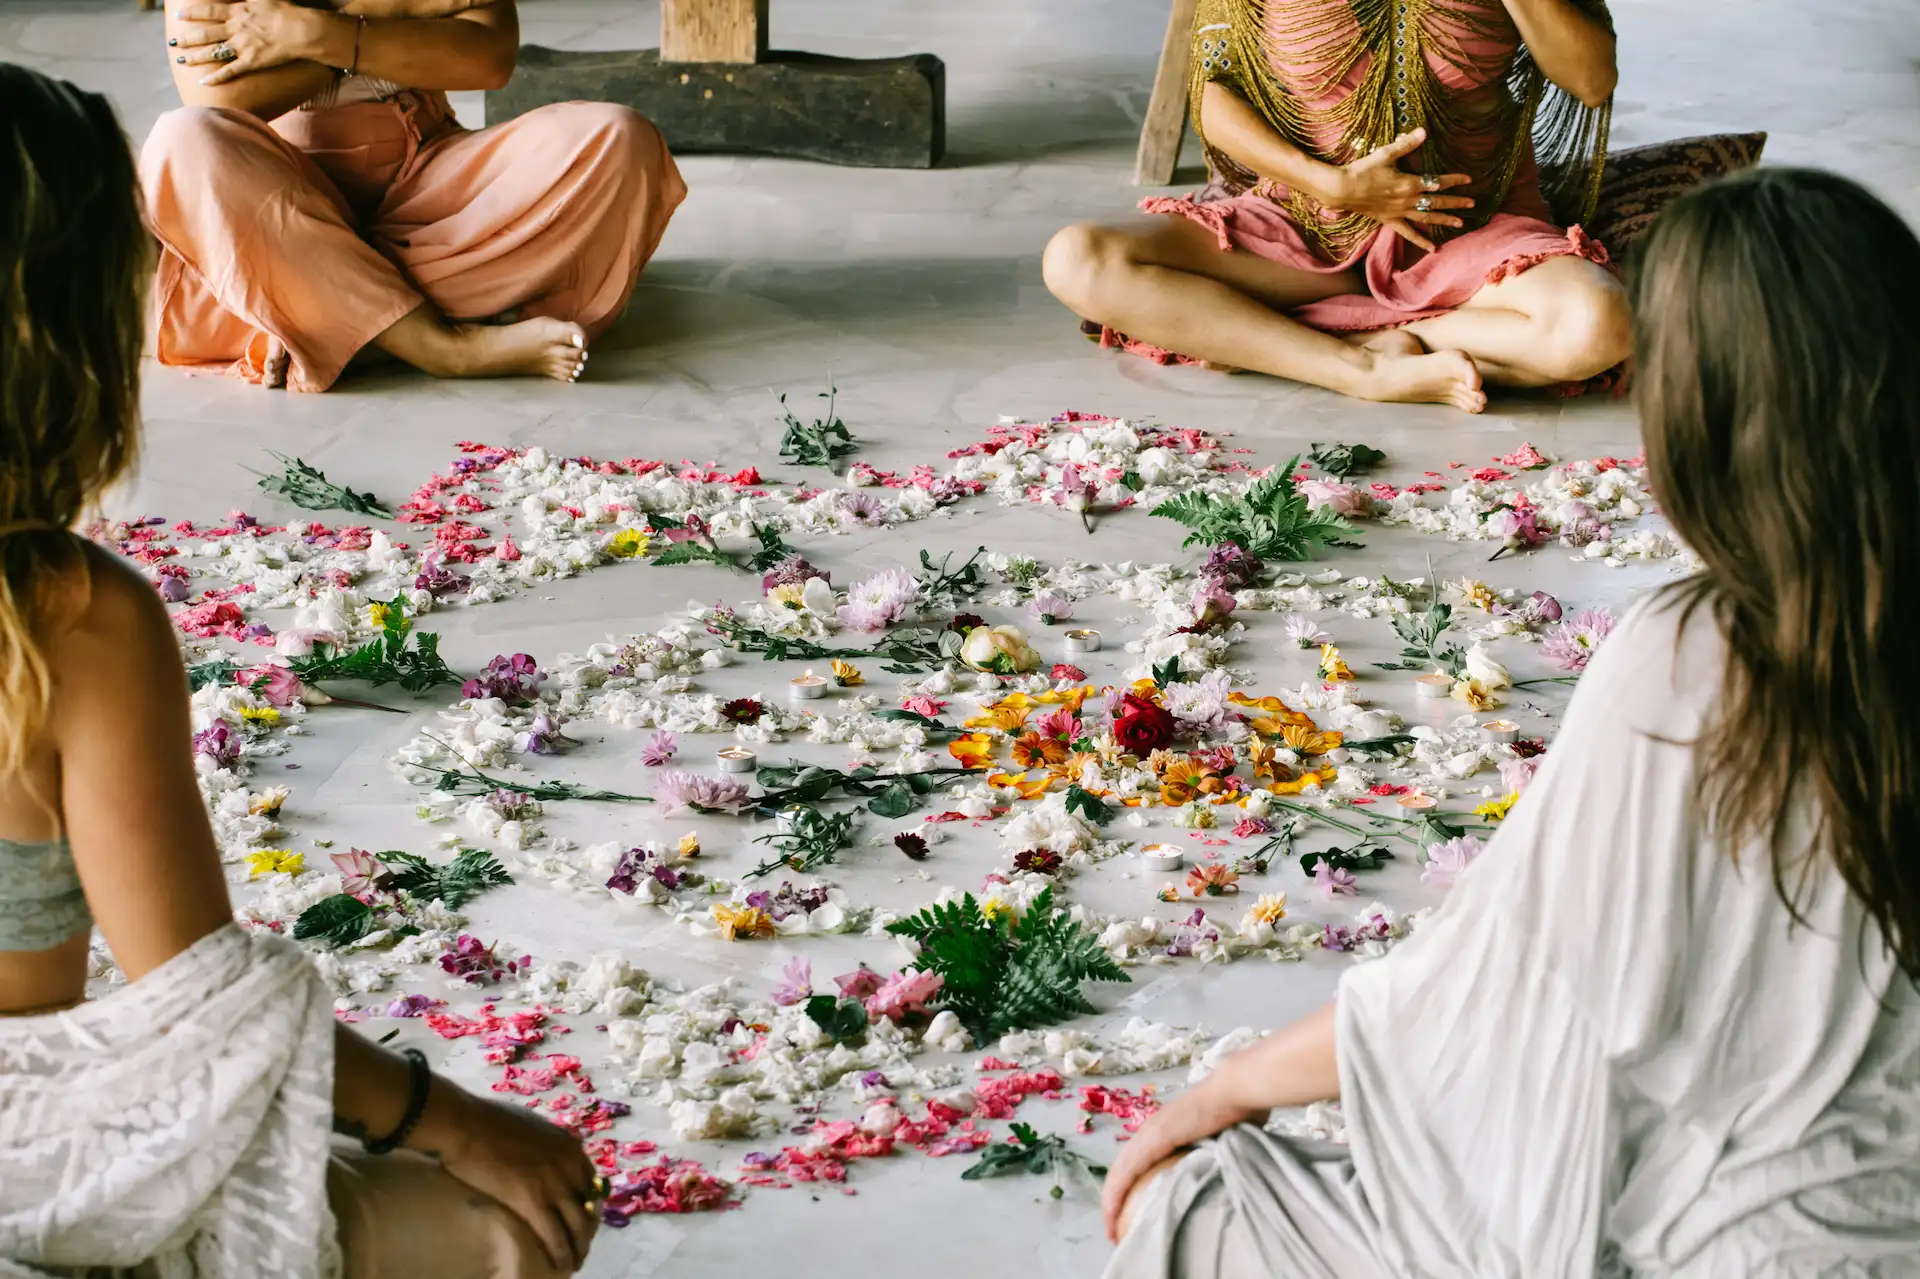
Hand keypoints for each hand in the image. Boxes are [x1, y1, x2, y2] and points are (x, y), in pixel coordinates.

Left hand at [171, 0, 329, 84]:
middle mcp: (235, 29)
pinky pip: (230, 71)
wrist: (300, 30)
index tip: (179, 15)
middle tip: (173, 42)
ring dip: (195, 57)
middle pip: (206, 33)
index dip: (193, 13)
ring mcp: (242, 47)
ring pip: (213, 52)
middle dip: (187, 38)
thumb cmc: (286, 10)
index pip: (209, 11)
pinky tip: (203, 82)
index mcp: (237, 12)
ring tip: (181, 61)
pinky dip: (216, 78)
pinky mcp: (251, 62)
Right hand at [422, 1086, 600, 1271]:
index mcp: (570, 1146)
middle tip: (581, 1247)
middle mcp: (569, 1164)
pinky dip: (561, 1255)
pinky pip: (555, 1235)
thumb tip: (541, 1156)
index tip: (583, 1219)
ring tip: (574, 1264)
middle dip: (588, 1230)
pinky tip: (561, 1267)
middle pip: (589, 1206)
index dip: (589, 1205)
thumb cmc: (488, 1121)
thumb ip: (545, 1144)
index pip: (591, 1183)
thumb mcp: (532, 1126)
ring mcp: (554, 1183)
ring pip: (577, 1225)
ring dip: (578, 1248)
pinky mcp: (534, 1201)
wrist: (467, 1125)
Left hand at [1098, 1084, 1260, 1243]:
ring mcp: (1149, 1133)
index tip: (1127, 1217)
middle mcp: (1150, 1130)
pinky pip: (1127, 1172)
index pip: (1135, 1164)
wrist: (1236, 1090)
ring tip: (1111, 1230)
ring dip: (1111, 1203)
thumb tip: (1217, 1180)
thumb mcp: (1218, 1141)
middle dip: (1114, 1202)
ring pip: (1119, 1174)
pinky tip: (1111, 1214)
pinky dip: (1116, 1194)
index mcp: (1163, 1130)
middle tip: (1115, 1230)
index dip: (1127, 1190)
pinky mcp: (1153, 1140)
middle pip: (1121, 1171)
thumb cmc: (1235, 1111)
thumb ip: (1209, 1158)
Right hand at [1321, 127, 1475, 252]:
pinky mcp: (1390, 220)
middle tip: (1472, 204)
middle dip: (1455, 202)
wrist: (1341, 189)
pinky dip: (1421, 241)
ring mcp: (1399, 213)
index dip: (1454, 180)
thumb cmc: (1362, 170)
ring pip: (1426, 218)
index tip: (1468, 179)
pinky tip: (1433, 249)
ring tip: (1460, 223)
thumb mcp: (1385, 154)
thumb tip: (1423, 131)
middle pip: (1436, 201)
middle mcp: (1407, 201)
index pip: (1437, 181)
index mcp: (1408, 183)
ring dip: (1444, 220)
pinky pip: (1408, 233)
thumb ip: (1406, 144)